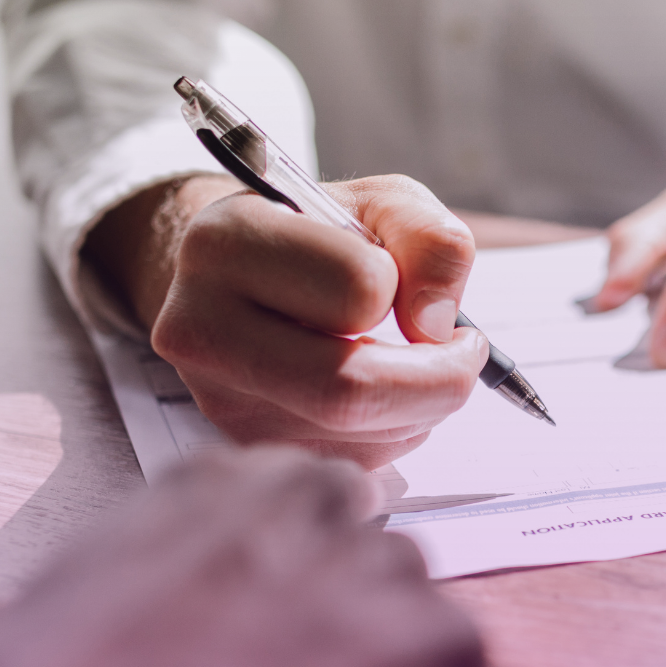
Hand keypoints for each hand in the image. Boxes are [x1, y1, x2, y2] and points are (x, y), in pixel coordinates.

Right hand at [0, 447, 490, 666]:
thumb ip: (27, 620)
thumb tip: (13, 633)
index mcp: (213, 486)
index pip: (273, 512)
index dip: (261, 587)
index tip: (241, 644)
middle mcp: (318, 504)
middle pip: (355, 557)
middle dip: (332, 623)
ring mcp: (396, 577)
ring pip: (407, 628)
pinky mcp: (456, 659)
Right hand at [86, 174, 490, 469]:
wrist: (243, 274)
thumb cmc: (319, 236)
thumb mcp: (383, 204)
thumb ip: (431, 240)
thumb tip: (436, 324)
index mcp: (226, 243)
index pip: (358, 289)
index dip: (412, 292)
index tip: (423, 294)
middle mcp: (200, 326)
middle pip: (347, 391)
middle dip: (438, 382)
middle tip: (465, 355)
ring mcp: (215, 398)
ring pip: (356, 436)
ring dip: (419, 408)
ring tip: (409, 362)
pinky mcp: (242, 445)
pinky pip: (350, 462)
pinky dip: (392, 432)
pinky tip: (376, 391)